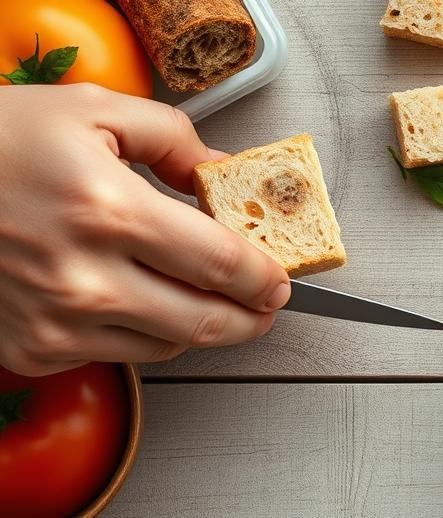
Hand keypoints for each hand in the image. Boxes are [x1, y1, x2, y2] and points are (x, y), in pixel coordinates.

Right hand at [0, 84, 289, 375]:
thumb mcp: (88, 109)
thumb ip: (172, 137)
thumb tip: (223, 174)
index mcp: (108, 210)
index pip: (223, 264)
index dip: (266, 279)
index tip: (280, 280)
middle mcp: (86, 277)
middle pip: (208, 323)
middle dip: (252, 318)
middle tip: (265, 306)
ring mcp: (57, 321)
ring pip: (168, 347)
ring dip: (200, 329)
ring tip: (209, 303)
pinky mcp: (33, 349)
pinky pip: (116, 353)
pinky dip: (141, 333)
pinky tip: (136, 301)